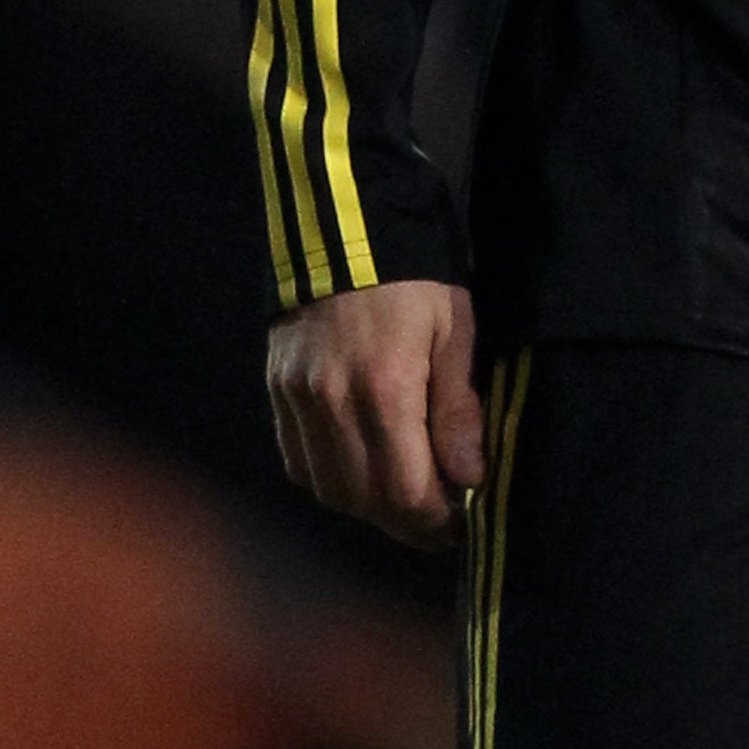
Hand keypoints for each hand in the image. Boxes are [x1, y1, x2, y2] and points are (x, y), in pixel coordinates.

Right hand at [266, 278, 484, 547]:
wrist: (343, 226)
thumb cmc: (414, 276)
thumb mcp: (454, 328)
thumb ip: (458, 407)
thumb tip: (470, 477)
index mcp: (384, 389)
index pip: (406, 491)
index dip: (436, 520)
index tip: (462, 522)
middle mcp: (332, 405)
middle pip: (366, 500)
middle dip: (408, 522)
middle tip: (441, 521)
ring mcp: (298, 401)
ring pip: (330, 490)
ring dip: (370, 508)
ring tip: (406, 500)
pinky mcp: (277, 393)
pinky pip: (300, 463)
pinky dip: (332, 481)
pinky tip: (361, 472)